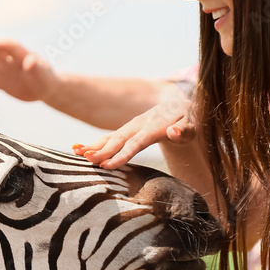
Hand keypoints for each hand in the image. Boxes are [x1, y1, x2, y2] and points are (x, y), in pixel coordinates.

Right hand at [0, 33, 56, 101]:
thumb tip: (31, 61)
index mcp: (22, 55)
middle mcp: (10, 60)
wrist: (46, 88)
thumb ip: (37, 68)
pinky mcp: (0, 81)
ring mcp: (4, 69)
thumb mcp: (44, 75)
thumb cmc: (47, 80)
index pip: (10, 46)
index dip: (1, 44)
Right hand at [74, 92, 193, 168]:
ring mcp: (131, 126)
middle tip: (86, 159)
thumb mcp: (193, 125)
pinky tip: (79, 149)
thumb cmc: (188, 119)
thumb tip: (173, 132)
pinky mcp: (127, 129)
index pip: (135, 143)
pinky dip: (94, 143)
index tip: (106, 165)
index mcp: (153, 128)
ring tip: (76, 152)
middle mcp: (138, 125)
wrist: (179, 105)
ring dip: (93, 145)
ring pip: (110, 137)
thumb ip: (185, 130)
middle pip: (118, 140)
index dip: (120, 155)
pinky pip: (109, 137)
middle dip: (101, 150)